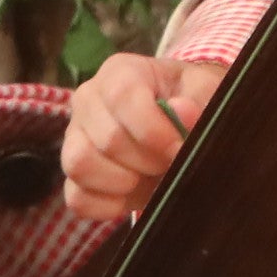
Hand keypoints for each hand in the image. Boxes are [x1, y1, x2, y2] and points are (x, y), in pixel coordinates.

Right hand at [61, 50, 226, 225]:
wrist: (178, 126)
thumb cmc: (191, 99)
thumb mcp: (205, 90)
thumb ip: (198, 99)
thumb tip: (181, 111)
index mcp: (120, 71)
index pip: (123, 96)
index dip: (153, 129)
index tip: (178, 148)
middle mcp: (87, 100)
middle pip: (107, 139)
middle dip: (147, 159)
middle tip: (170, 162)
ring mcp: (73, 137)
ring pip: (80, 166)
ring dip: (123, 181)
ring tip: (150, 176)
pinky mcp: (71, 174)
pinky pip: (76, 198)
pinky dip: (106, 205)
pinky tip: (131, 195)